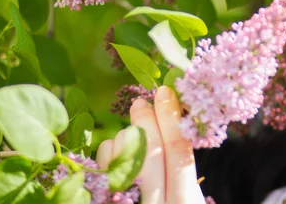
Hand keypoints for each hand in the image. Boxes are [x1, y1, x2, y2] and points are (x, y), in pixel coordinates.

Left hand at [96, 85, 205, 203]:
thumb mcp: (187, 199)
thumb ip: (181, 168)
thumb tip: (172, 119)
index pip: (179, 153)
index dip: (172, 119)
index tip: (166, 92)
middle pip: (149, 154)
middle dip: (146, 121)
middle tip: (141, 102)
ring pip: (121, 162)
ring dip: (125, 140)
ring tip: (132, 135)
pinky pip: (98, 173)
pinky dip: (105, 156)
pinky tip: (113, 151)